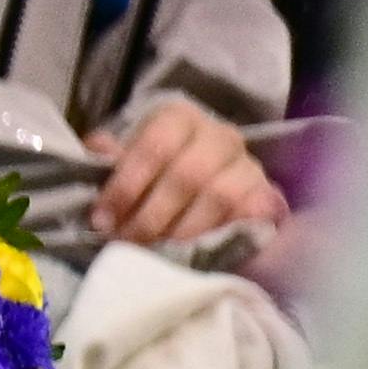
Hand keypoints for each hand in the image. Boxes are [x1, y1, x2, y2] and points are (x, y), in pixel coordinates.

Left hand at [90, 95, 288, 250]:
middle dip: (152, 215)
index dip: (126, 185)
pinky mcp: (269, 195)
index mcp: (180, 117)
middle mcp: (220, 135)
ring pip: (219, 197)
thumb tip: (98, 148)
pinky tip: (197, 251)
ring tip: (157, 251)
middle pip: (188, 174)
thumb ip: (112, 156)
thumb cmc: (159, 169)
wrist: (212, 182)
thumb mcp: (131, 158)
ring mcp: (249, 165)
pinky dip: (222, 234)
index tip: (103, 218)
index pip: (155, 145)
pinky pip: (250, 216)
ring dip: (183, 230)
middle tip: (127, 241)